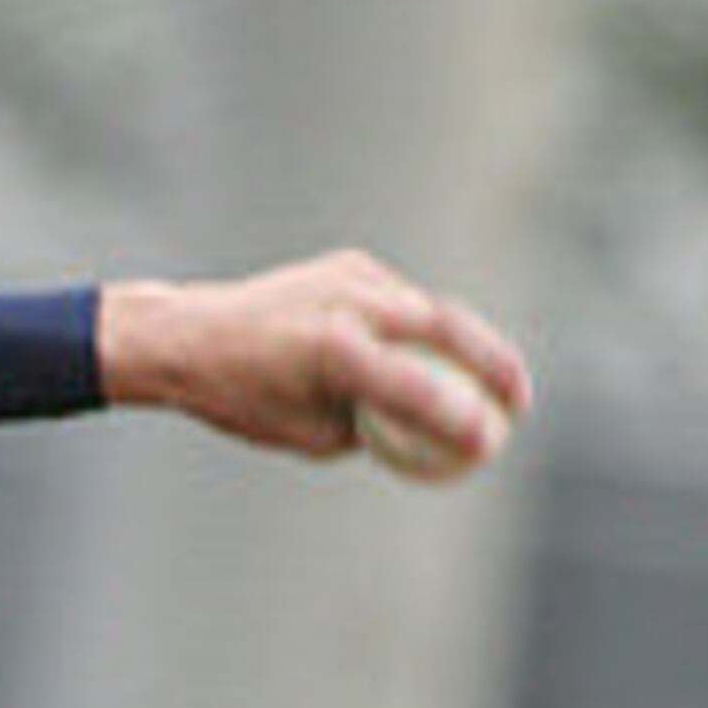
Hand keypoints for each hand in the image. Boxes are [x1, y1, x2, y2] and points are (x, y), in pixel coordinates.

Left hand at [98, 250, 532, 463]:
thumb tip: (423, 427)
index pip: (417, 386)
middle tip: (518, 403)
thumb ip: (372, 425)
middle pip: (444, 327)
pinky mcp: (348, 266)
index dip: (461, 417)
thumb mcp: (307, 433)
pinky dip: (421, 326)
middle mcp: (347, 304)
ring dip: (465, 342)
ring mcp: (350, 277)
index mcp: (333, 350)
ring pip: (428, 308)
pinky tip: (437, 356)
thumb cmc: (242, 396)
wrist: (189, 335)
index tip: (489, 442)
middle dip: (492, 364)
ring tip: (494, 383)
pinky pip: (400, 298)